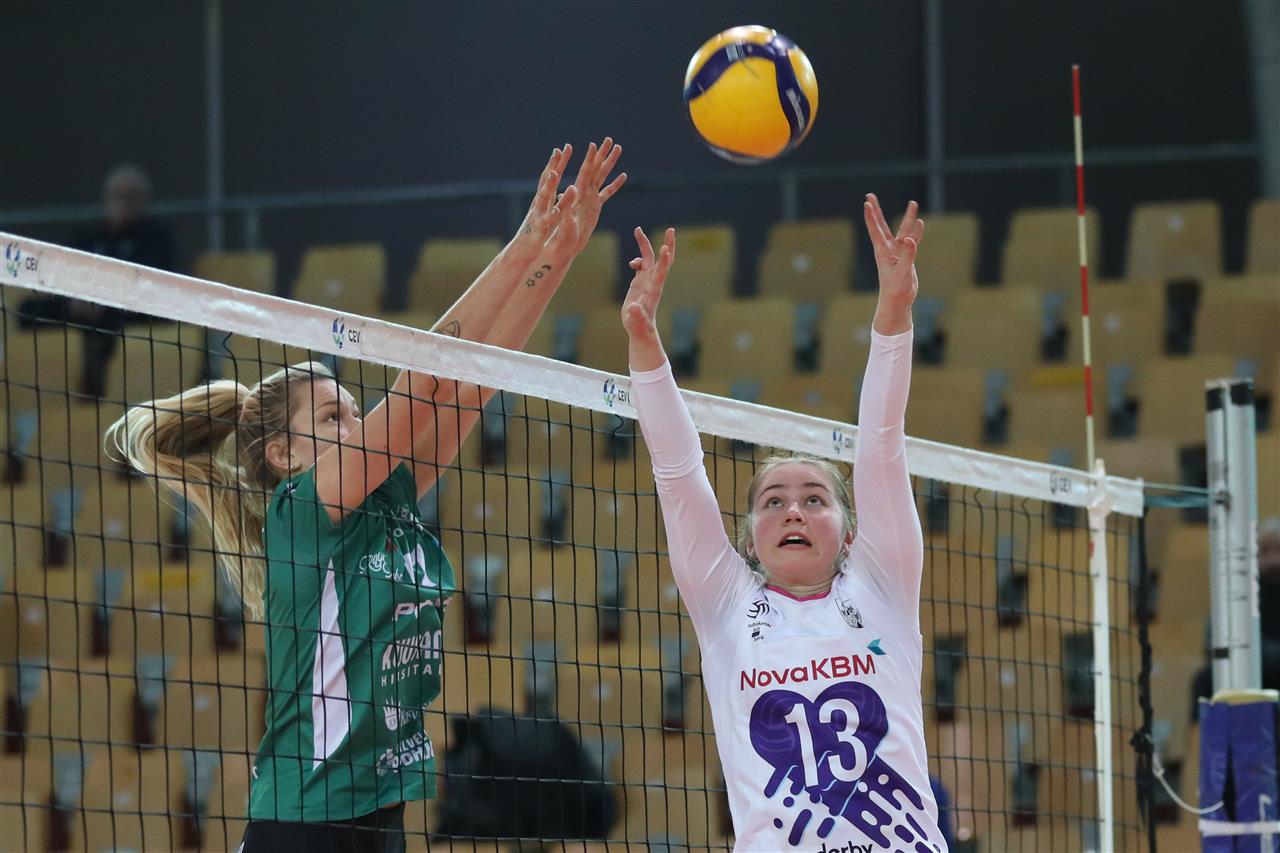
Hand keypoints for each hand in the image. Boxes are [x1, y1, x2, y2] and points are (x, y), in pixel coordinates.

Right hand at [511, 146, 576, 258]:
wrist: (522, 250)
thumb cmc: (537, 230)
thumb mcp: (549, 212)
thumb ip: (557, 199)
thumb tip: (565, 186)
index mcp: (543, 199)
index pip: (551, 177)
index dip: (557, 162)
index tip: (564, 147)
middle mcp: (539, 203)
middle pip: (545, 182)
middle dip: (553, 166)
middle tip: (559, 151)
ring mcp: (538, 214)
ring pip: (543, 198)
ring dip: (548, 186)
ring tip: (554, 173)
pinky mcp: (539, 229)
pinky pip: (545, 221)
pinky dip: (550, 215)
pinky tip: (556, 209)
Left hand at [545, 137, 626, 259]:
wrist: (564, 246)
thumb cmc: (561, 236)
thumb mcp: (563, 220)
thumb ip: (566, 205)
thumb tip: (570, 188)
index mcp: (577, 195)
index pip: (585, 173)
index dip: (589, 159)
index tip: (594, 145)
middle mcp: (584, 193)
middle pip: (595, 169)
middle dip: (602, 154)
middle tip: (610, 139)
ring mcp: (590, 198)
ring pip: (602, 176)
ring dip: (609, 163)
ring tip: (618, 148)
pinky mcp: (595, 207)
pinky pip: (607, 192)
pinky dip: (615, 184)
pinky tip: (623, 175)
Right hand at [621, 226, 674, 341]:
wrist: (640, 329)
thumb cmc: (639, 327)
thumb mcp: (636, 322)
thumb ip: (636, 314)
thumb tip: (633, 307)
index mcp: (654, 289)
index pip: (661, 271)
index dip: (664, 260)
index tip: (665, 247)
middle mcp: (653, 281)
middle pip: (662, 259)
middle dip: (668, 244)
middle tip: (671, 229)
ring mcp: (648, 280)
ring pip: (649, 258)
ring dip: (644, 244)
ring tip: (637, 230)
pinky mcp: (640, 282)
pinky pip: (641, 265)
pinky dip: (637, 259)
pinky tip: (631, 263)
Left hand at [863, 193, 923, 308]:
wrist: (898, 301)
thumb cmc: (895, 289)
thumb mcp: (902, 272)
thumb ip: (907, 255)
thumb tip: (909, 239)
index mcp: (882, 251)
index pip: (875, 230)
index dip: (871, 216)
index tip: (866, 203)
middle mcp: (888, 249)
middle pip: (882, 224)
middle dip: (877, 210)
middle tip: (870, 195)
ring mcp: (897, 252)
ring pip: (902, 230)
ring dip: (908, 218)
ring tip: (913, 203)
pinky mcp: (907, 257)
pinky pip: (913, 242)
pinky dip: (917, 233)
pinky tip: (921, 223)